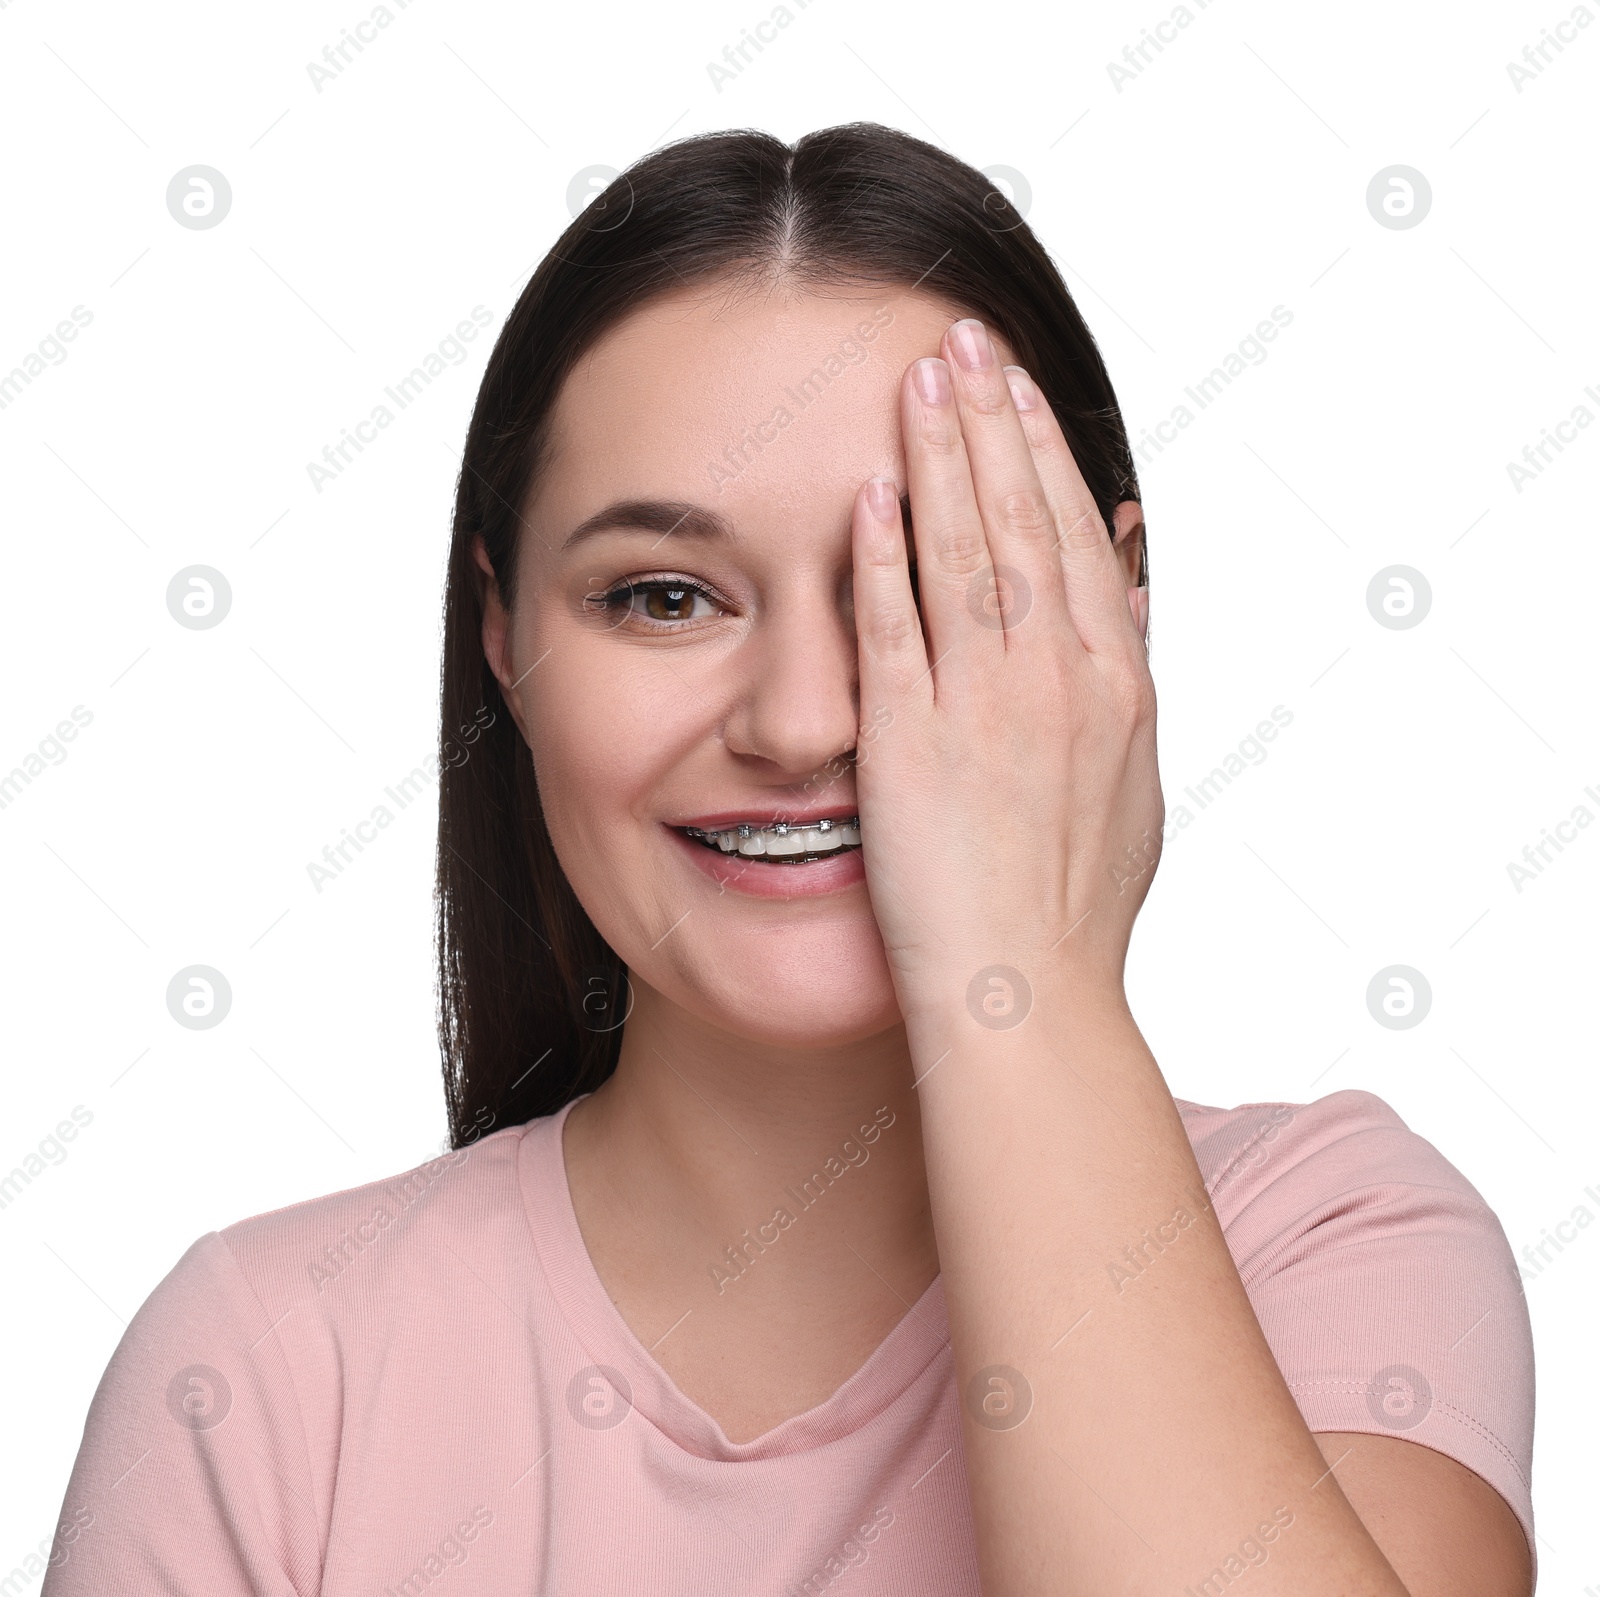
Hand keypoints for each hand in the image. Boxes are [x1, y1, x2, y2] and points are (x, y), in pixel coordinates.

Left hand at [850, 317, 1161, 1014]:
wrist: (1031, 994)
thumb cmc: (1074, 908)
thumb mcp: (1132, 782)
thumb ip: (1128, 676)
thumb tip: (1130, 591)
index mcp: (1116, 683)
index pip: (1078, 535)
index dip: (1043, 451)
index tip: (1016, 387)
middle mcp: (1062, 678)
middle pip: (1025, 519)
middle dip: (991, 419)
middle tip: (962, 335)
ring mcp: (989, 706)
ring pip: (968, 552)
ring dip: (943, 456)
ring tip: (919, 375)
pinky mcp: (914, 742)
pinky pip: (897, 628)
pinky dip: (883, 555)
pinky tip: (871, 491)